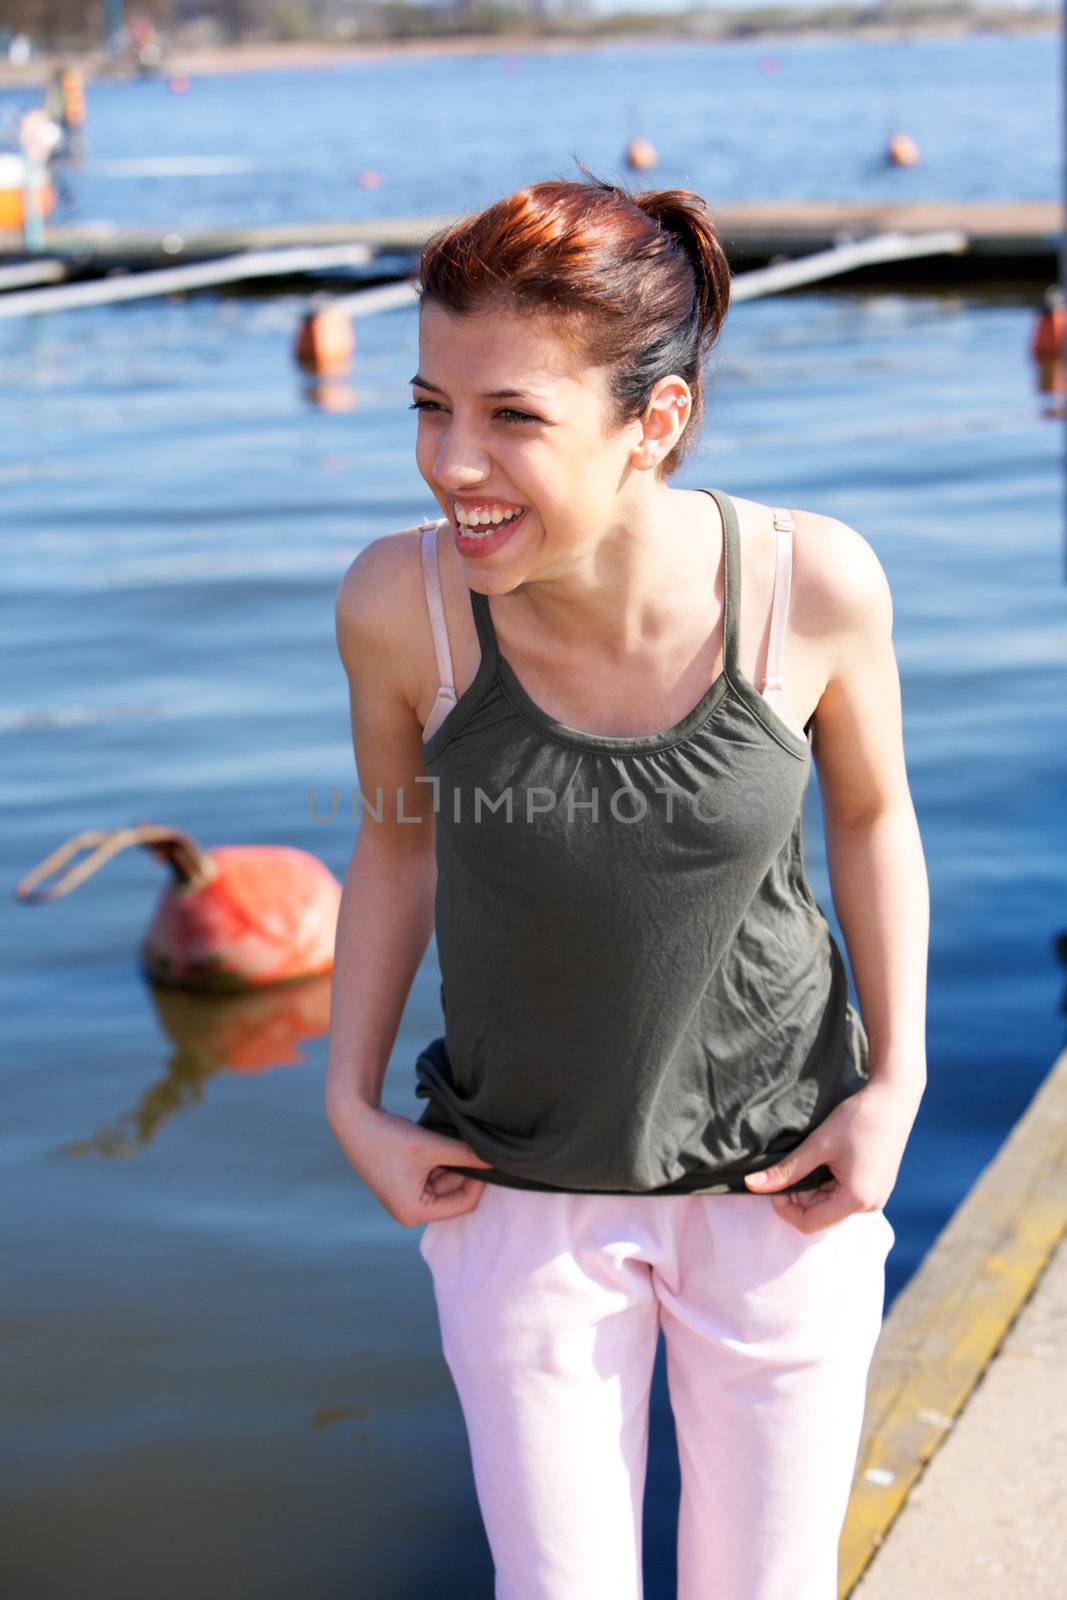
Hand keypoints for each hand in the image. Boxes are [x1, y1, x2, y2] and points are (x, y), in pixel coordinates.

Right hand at [327, 1098, 494, 1227]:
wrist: (353, 1119)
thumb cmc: (388, 1136)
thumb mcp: (431, 1147)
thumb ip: (466, 1155)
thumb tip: (497, 1159)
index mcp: (413, 1212)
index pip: (462, 1204)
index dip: (479, 1181)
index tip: (488, 1158)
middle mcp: (409, 1211)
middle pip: (454, 1194)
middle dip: (465, 1171)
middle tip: (478, 1147)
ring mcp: (405, 1197)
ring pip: (445, 1182)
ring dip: (453, 1163)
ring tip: (456, 1140)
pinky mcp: (403, 1182)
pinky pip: (433, 1175)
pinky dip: (441, 1160)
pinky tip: (444, 1141)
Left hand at [742, 1077, 923, 1233]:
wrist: (894, 1098)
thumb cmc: (857, 1118)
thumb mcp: (818, 1144)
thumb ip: (786, 1170)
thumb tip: (751, 1185)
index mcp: (857, 1200)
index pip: (809, 1224)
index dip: (785, 1208)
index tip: (776, 1182)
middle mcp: (870, 1206)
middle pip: (820, 1216)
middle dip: (799, 1197)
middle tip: (791, 1165)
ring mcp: (876, 1198)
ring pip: (831, 1206)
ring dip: (813, 1189)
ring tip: (811, 1158)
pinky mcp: (877, 1187)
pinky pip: (845, 1196)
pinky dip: (828, 1184)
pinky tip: (826, 1160)